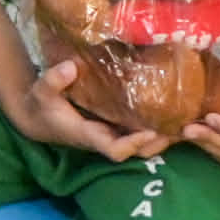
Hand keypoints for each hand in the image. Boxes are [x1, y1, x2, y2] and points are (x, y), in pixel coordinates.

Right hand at [6, 59, 167, 161]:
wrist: (38, 119)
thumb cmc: (41, 106)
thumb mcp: (41, 91)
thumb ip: (54, 80)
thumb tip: (71, 67)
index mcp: (88, 135)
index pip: (115, 149)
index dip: (133, 144)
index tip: (149, 131)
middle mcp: (103, 139)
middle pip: (137, 153)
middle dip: (158, 144)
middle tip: (178, 128)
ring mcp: (110, 134)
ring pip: (141, 146)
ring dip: (161, 137)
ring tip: (181, 121)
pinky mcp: (113, 127)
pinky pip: (137, 133)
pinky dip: (154, 128)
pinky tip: (169, 114)